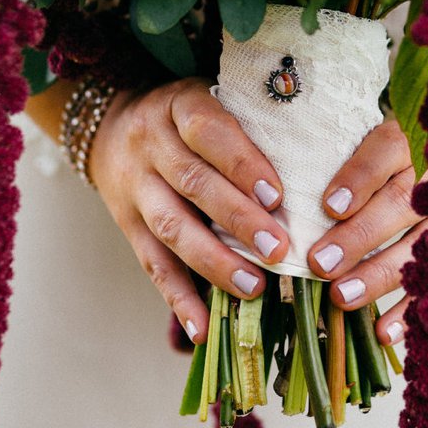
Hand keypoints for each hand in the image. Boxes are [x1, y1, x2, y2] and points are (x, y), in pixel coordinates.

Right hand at [89, 78, 289, 343]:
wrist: (110, 127)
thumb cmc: (189, 118)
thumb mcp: (212, 98)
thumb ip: (252, 125)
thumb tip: (317, 167)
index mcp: (179, 106)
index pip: (209, 130)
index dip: (242, 162)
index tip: (278, 195)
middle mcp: (151, 145)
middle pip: (193, 183)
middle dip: (238, 219)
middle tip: (279, 249)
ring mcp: (135, 187)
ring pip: (172, 227)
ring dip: (213, 261)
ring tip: (252, 287)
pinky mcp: (128, 226)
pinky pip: (152, 265)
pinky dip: (179, 300)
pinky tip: (203, 329)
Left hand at [308, 117, 421, 346]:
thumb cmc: (415, 164)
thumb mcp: (389, 145)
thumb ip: (350, 160)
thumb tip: (283, 192)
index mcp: (416, 139)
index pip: (387, 152)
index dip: (358, 178)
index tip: (327, 206)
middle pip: (401, 204)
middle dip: (360, 236)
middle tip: (321, 263)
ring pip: (422, 247)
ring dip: (380, 275)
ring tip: (342, 296)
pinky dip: (411, 310)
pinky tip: (383, 329)